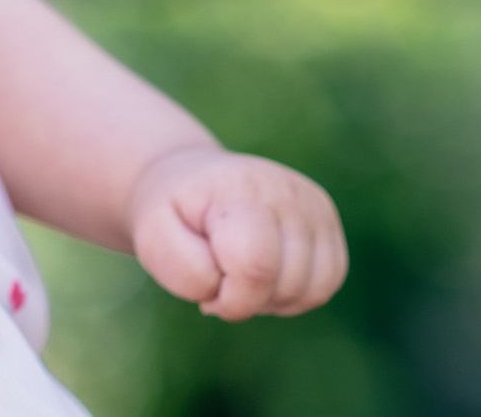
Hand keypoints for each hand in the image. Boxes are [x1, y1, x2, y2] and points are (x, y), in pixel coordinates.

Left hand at [127, 145, 345, 320]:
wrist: (189, 181)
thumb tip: (236, 288)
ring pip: (311, 290)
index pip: (256, 266)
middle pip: (285, 284)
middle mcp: (286, 190)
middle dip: (246, 299)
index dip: (229, 297)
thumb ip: (187, 271)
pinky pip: (325, 286)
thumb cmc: (172, 215)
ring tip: (240, 273)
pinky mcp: (328, 221)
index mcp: (239, 188)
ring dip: (272, 300)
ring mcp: (313, 203)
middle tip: (219, 273)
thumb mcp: (153, 239)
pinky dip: (295, 295)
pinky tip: (266, 275)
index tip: (206, 285)